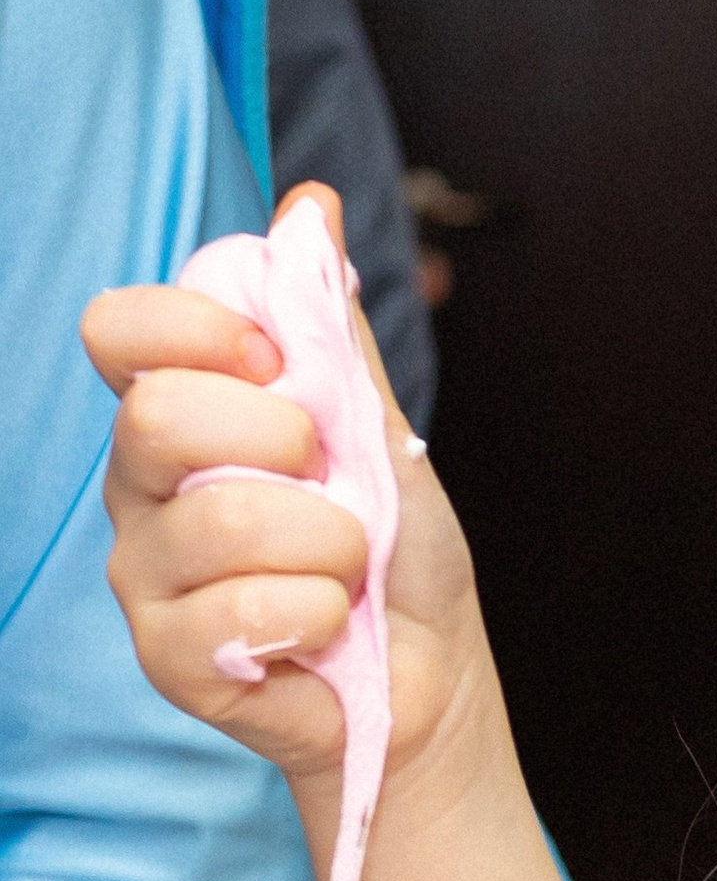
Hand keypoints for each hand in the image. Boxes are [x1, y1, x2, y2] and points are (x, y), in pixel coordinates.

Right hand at [83, 184, 492, 793]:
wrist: (432, 675)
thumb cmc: (396, 555)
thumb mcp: (378, 427)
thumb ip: (331, 327)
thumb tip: (310, 206)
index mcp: (178, 411)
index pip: (120, 330)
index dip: (196, 329)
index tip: (274, 363)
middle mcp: (141, 487)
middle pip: (155, 418)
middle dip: (280, 441)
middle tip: (328, 479)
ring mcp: (144, 575)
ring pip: (218, 520)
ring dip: (326, 543)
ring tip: (345, 570)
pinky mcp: (167, 658)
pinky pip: (237, 611)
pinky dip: (314, 614)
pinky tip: (324, 628)